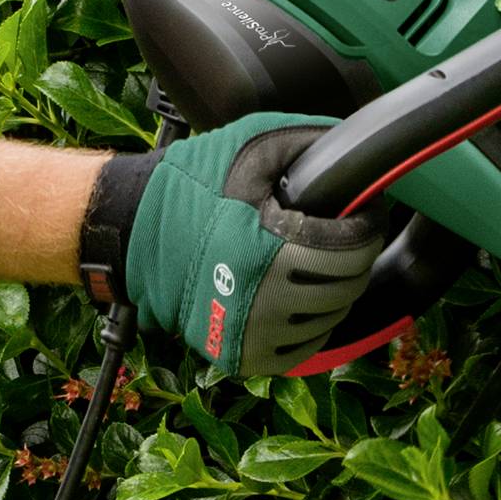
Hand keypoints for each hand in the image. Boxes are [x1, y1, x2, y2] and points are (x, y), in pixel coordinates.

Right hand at [79, 114, 385, 377]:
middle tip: (337, 236)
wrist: (132, 233)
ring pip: (331, 317)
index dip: (368, 226)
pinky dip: (310, 321)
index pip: (355, 250)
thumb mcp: (254, 144)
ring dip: (333, 288)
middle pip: (349, 286)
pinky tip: (296, 292)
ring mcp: (254, 334)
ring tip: (313, 261)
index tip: (364, 214)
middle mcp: (266, 300)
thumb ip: (313, 143)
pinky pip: (305, 346)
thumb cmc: (194, 185)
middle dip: (352, 257)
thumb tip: (362, 156)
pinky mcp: (243, 356)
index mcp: (272, 248)